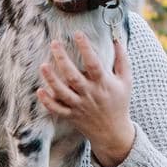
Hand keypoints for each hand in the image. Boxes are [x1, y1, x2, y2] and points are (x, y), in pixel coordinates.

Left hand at [36, 31, 133, 166]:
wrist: (113, 132)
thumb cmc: (120, 102)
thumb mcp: (126, 80)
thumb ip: (122, 59)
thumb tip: (116, 38)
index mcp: (103, 84)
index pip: (93, 64)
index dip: (86, 48)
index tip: (78, 34)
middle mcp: (90, 94)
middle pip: (73, 76)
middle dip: (62, 59)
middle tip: (54, 43)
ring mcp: (79, 106)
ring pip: (62, 93)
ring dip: (51, 79)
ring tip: (43, 65)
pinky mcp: (71, 115)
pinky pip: (57, 109)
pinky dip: (47, 101)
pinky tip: (40, 90)